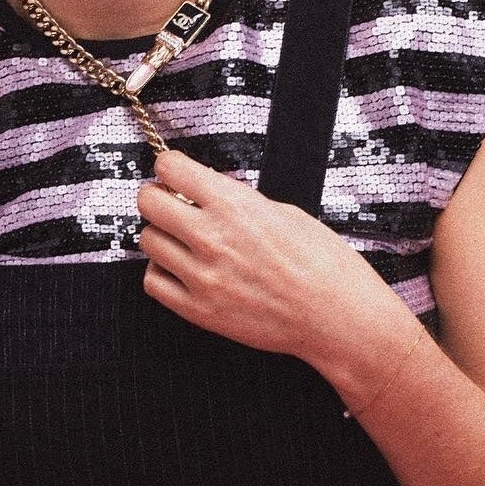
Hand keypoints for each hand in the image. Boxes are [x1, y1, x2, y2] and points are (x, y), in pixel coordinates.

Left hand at [136, 146, 402, 364]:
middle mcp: (211, 238)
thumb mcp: (284, 213)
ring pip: (148, 241)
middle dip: (158, 198)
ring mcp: (202, 276)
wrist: (336, 316)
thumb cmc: (323, 265)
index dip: (170, 169)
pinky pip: (153, 282)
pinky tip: (182, 270)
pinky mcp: (199, 310)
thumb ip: (239, 202)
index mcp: (235, 206)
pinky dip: (162, 272)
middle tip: (171, 204)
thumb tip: (208, 194)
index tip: (175, 174)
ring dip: (162, 235)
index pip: (171, 169)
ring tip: (183, 241)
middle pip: (148, 203)